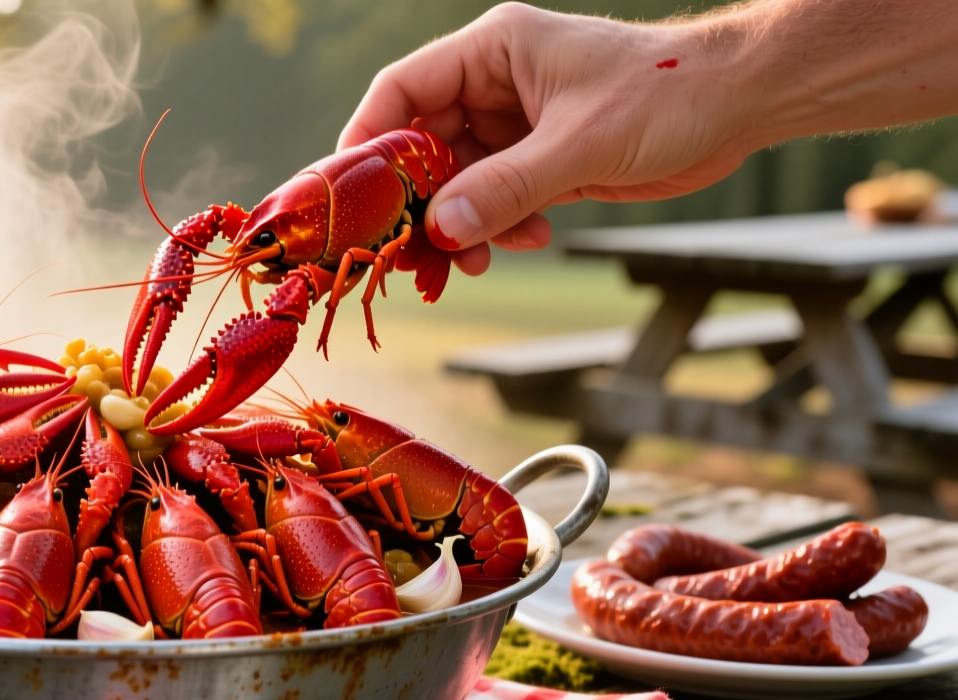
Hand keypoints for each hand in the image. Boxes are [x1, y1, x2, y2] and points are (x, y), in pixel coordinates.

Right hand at [340, 3, 756, 273]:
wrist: (740, 102)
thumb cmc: (668, 92)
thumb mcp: (580, 143)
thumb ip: (505, 187)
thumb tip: (441, 229)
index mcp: (494, 50)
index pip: (402, 90)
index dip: (369, 140)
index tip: (350, 194)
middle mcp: (495, 84)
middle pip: (423, 145)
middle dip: (419, 201)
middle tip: (413, 250)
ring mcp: (517, 124)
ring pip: (456, 181)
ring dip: (459, 224)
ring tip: (473, 258)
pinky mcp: (542, 159)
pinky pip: (493, 200)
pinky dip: (496, 227)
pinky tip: (523, 239)